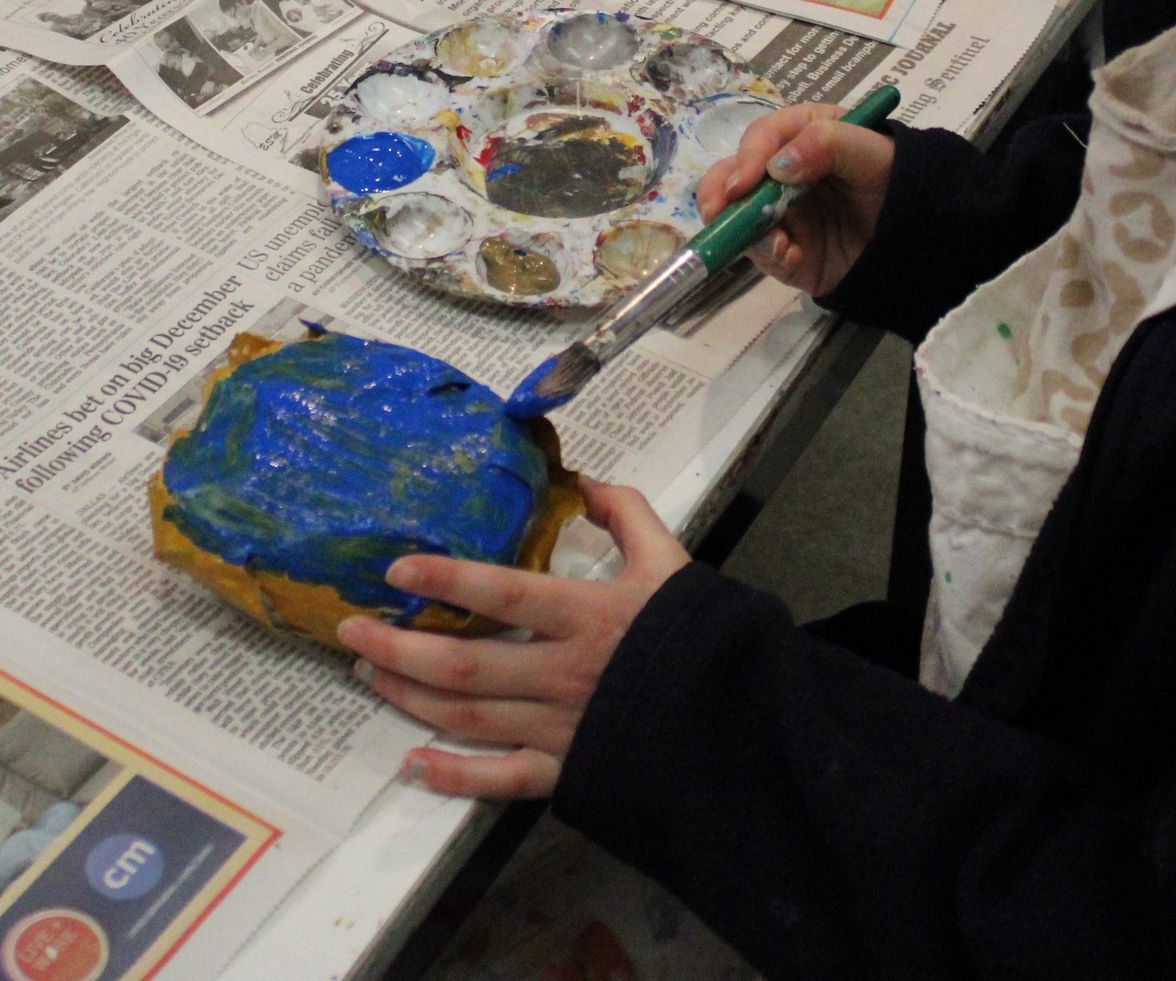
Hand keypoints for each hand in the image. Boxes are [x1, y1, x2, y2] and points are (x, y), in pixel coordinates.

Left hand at [337, 479, 688, 799]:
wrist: (737, 715)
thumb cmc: (700, 634)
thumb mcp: (671, 562)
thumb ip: (630, 516)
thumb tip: (588, 484)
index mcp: (587, 615)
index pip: (504, 593)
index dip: (448, 581)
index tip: (398, 572)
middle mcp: (561, 672)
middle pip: (464, 662)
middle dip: (399, 648)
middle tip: (351, 633)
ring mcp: (558, 726)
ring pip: (467, 715)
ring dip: (410, 695)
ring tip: (370, 676)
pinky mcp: (565, 770)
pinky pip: (498, 779)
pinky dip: (451, 776)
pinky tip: (413, 764)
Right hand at [694, 100, 894, 297]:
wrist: (920, 239)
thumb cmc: (899, 181)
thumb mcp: (872, 153)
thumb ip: (827, 144)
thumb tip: (776, 166)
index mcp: (803, 134)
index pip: (763, 137)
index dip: (748, 156)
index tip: (744, 182)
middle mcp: (784, 171)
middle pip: (733, 175)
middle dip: (721, 192)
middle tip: (718, 211)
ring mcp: (781, 212)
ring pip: (736, 215)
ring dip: (742, 229)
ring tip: (775, 244)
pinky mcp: (784, 249)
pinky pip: (760, 252)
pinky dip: (768, 255)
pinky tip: (793, 257)